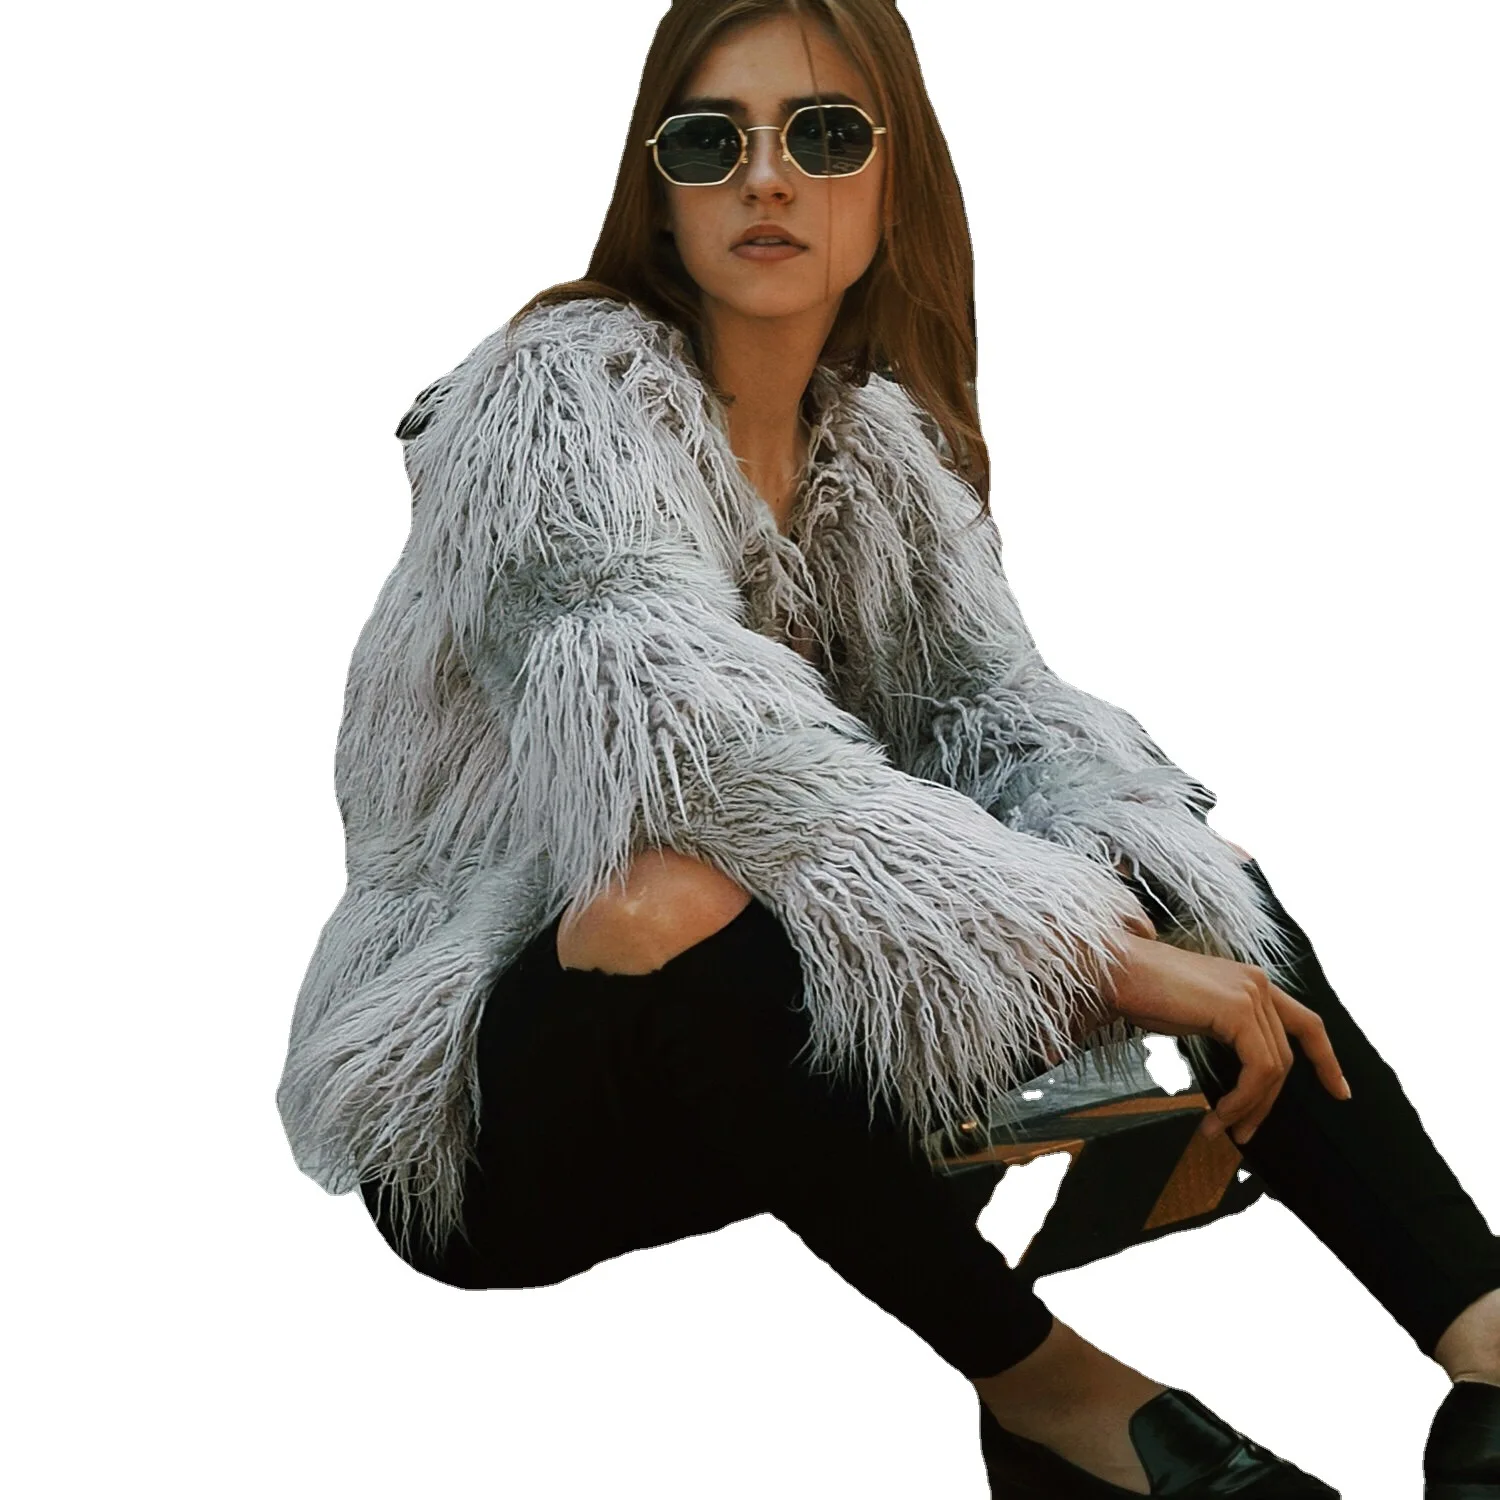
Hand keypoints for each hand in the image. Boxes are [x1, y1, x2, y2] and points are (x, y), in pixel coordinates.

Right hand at [1101, 934, 1350, 1144]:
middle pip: (1284, 1057)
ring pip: (1272, 1068)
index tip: (1340, 1092)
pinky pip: (1258, 1069)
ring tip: (1222, 1129)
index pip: (1305, 1022)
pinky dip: (1243, 1099)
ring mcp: (1250, 992)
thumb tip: (1238, 1074)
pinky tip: (1220, 1115)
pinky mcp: (1237, 1009)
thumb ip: (1224, 1030)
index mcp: (1249, 981)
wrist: (1110, 970)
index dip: (1327, 1059)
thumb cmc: (1138, 991)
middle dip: (1266, 1103)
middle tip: (1243, 1134)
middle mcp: (1257, 982)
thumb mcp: (1193, 1014)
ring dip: (1249, 1107)